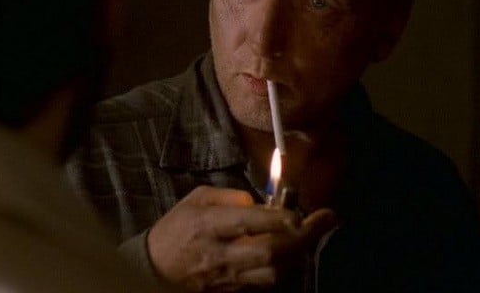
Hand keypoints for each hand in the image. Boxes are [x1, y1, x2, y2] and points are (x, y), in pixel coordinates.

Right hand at [147, 185, 337, 291]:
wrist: (154, 270)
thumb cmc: (177, 228)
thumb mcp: (196, 199)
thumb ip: (230, 197)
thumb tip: (261, 204)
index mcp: (207, 225)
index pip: (247, 223)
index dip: (278, 218)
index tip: (300, 212)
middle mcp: (219, 254)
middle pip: (268, 253)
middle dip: (302, 237)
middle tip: (325, 220)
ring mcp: (227, 278)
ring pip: (272, 273)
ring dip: (298, 254)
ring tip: (313, 234)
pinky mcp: (232, 292)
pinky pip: (266, 285)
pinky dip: (284, 268)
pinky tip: (294, 253)